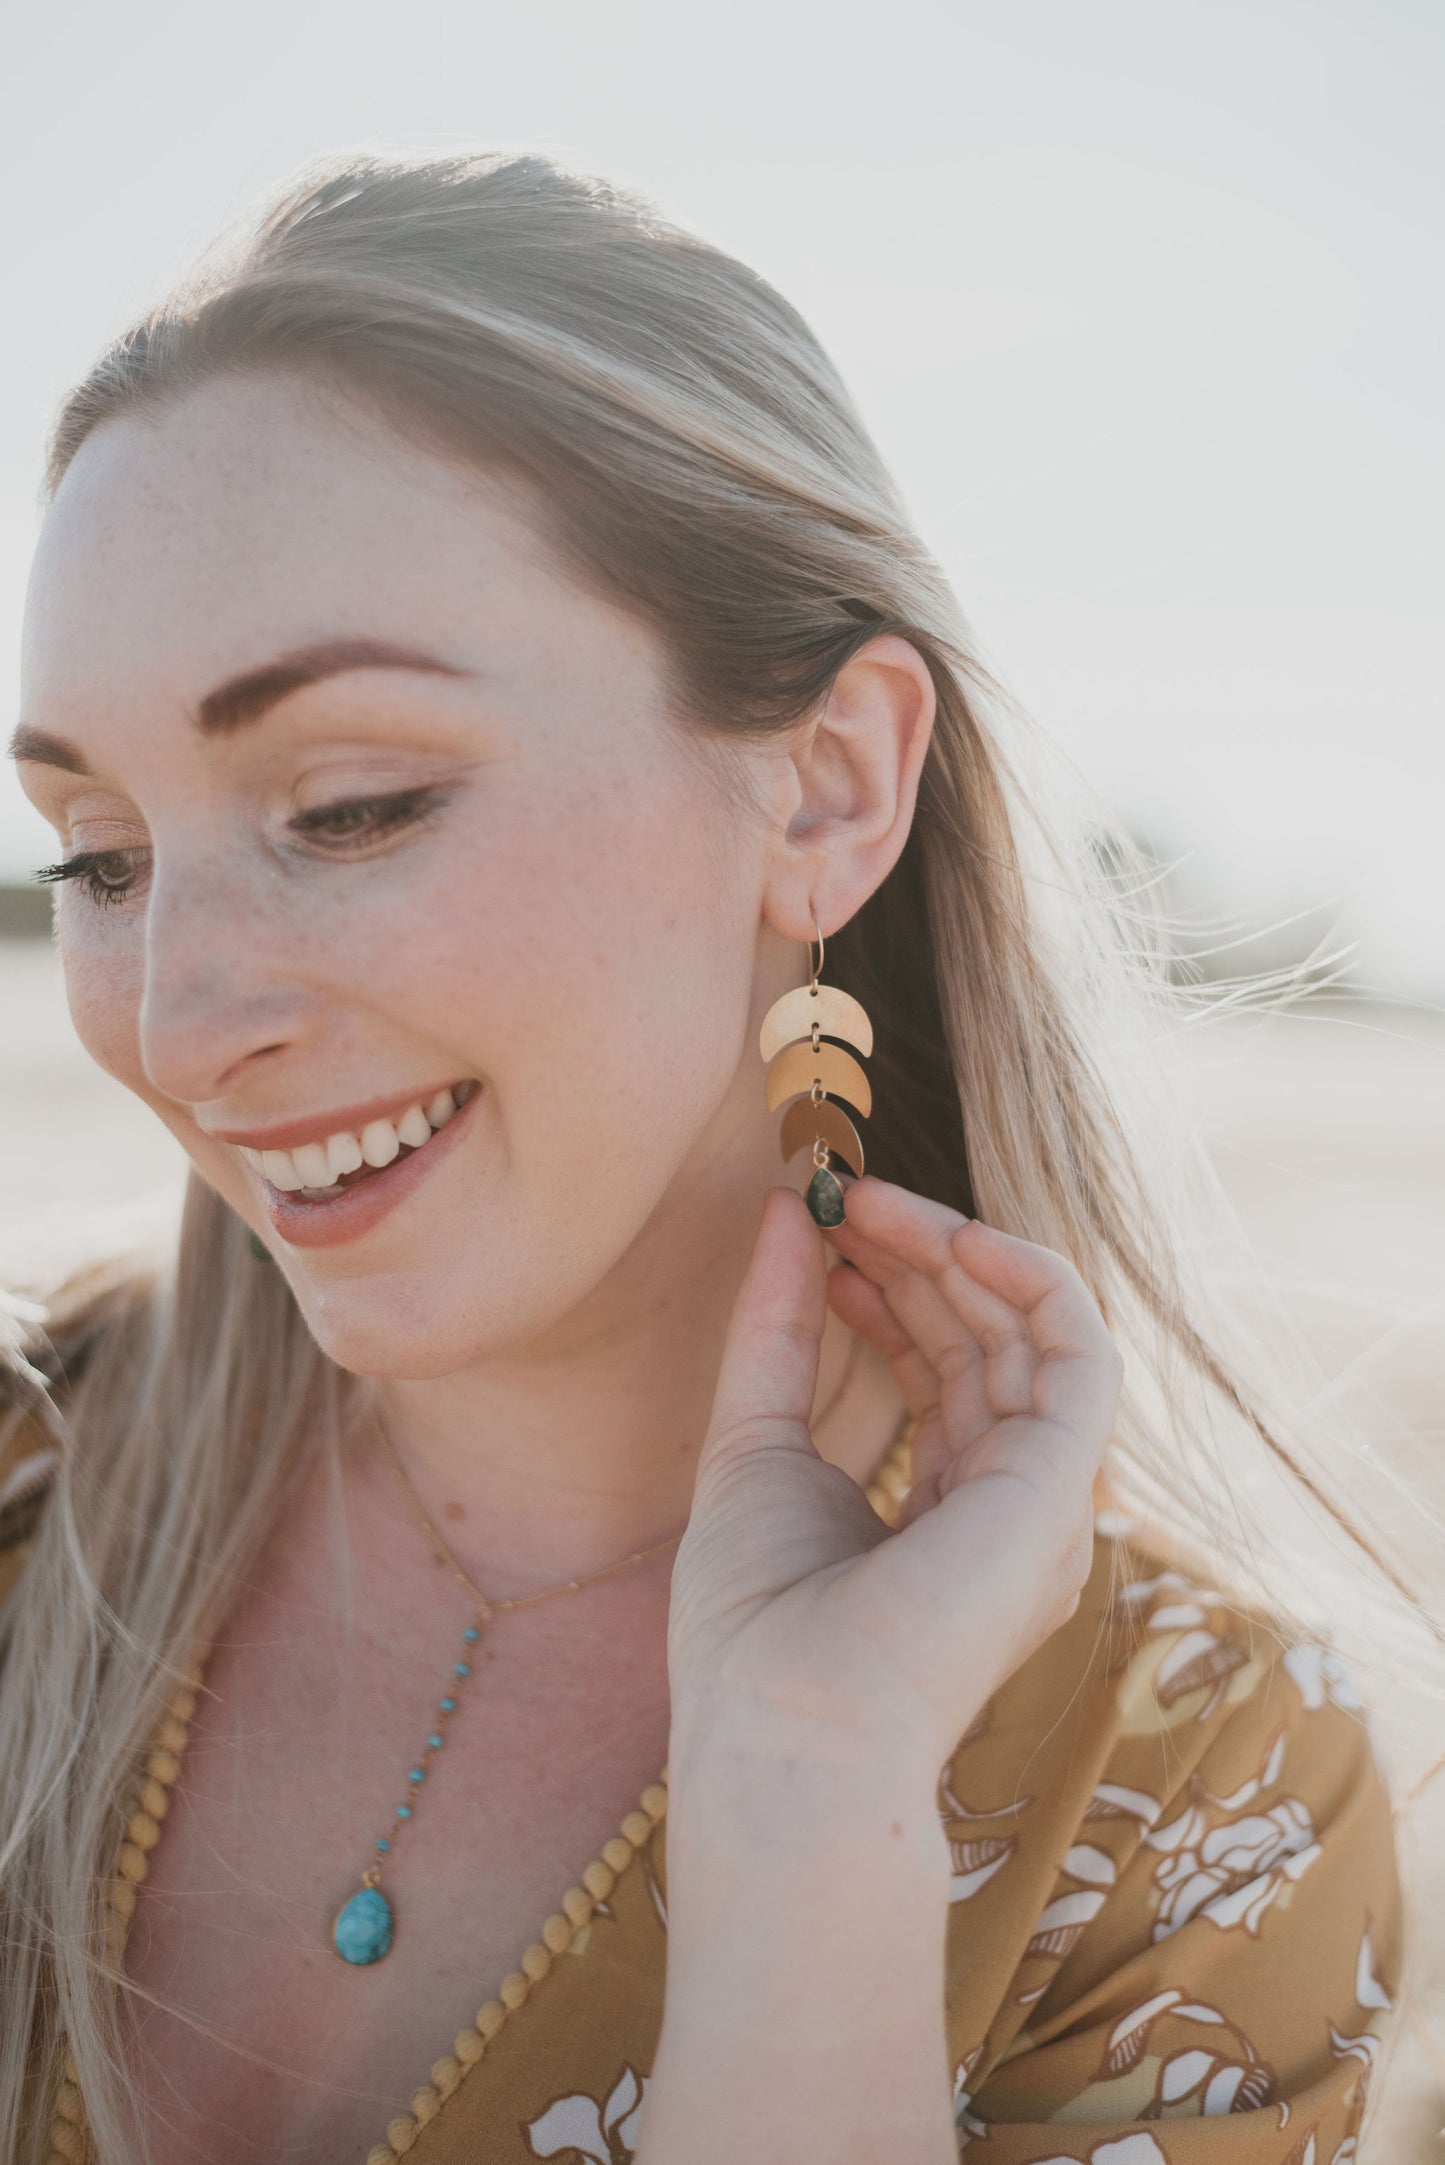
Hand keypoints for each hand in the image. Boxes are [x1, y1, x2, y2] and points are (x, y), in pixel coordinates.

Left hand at [667, 1175, 1123, 1788]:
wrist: (785, 1730)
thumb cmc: (757, 1627)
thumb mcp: (754, 1444)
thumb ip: (776, 1330)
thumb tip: (781, 1212)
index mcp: (949, 1516)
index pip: (943, 1371)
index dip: (888, 1289)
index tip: (818, 1235)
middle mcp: (1010, 1508)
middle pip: (984, 1343)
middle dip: (914, 1257)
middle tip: (838, 1197)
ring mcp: (1044, 1500)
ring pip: (1025, 1333)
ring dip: (951, 1251)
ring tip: (862, 1204)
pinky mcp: (1063, 1482)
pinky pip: (1076, 1345)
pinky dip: (1024, 1275)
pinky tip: (947, 1235)